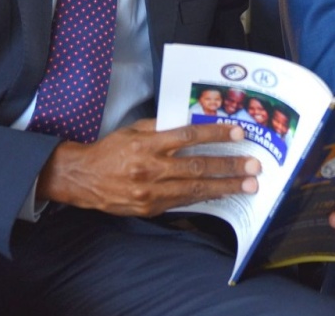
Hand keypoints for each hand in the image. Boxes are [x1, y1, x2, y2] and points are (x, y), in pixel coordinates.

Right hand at [36, 119, 260, 216]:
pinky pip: (183, 202)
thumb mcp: (133, 130)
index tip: (238, 134)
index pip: (189, 136)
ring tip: (248, 185)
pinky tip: (222, 194)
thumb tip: (193, 125)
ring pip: (195, 189)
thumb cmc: (109, 150)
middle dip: (229, 166)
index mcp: (147, 144)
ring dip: (225, 187)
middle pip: (197, 166)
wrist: (81, 179)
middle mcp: (151, 168)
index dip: (216, 135)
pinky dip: (204, 197)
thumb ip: (162, 128)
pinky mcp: (150, 208)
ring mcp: (151, 192)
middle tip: (253, 165)